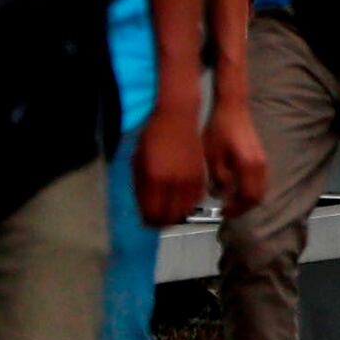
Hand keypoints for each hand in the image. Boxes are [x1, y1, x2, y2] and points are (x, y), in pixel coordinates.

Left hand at [132, 99, 207, 227]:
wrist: (177, 118)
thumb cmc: (152, 137)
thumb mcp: (138, 163)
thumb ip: (141, 188)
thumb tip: (144, 209)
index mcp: (154, 180)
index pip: (153, 214)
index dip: (149, 222)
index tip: (146, 221)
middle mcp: (175, 183)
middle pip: (171, 216)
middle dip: (162, 221)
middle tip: (156, 219)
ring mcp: (190, 180)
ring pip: (185, 210)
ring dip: (176, 214)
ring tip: (169, 211)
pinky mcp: (201, 176)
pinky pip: (196, 199)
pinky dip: (188, 204)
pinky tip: (181, 200)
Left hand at [205, 95, 272, 215]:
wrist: (231, 108)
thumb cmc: (219, 130)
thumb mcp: (212, 156)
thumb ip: (219, 178)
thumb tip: (221, 193)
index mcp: (249, 166)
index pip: (248, 197)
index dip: (236, 208)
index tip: (223, 212)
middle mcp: (260, 165)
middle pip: (258, 196)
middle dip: (243, 206)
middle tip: (227, 210)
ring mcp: (262, 161)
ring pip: (260, 188)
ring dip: (246, 198)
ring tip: (230, 200)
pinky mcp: (260, 157)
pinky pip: (258, 180)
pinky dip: (249, 188)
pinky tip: (234, 185)